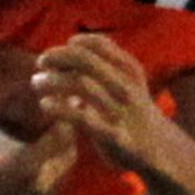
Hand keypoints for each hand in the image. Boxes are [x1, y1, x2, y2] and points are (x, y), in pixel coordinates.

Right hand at [0, 68, 78, 194]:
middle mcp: (39, 185)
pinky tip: (39, 160)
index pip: (63, 134)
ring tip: (52, 132)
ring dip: (62, 151)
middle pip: (70, 152)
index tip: (59, 98)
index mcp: (27, 166)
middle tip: (60, 111)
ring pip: (64, 171)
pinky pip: (54, 187)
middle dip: (67, 131)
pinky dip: (53, 170)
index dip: (64, 114)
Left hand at [32, 33, 171, 174]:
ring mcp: (120, 110)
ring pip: (82, 85)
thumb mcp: (124, 83)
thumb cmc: (131, 112)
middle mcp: (126, 86)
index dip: (72, 45)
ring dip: (53, 81)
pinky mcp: (112, 134)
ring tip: (36, 82)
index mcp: (129, 71)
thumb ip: (99, 70)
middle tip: (40, 62)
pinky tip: (44, 104)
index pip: (99, 45)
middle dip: (59, 57)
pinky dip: (59, 108)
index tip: (55, 54)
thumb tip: (62, 56)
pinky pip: (82, 118)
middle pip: (87, 61)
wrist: (159, 149)